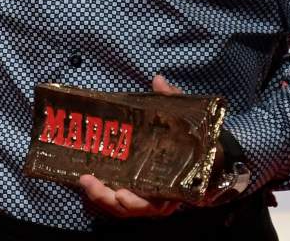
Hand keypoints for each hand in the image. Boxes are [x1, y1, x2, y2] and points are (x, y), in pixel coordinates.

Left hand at [78, 74, 184, 218]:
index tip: (122, 194)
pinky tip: (86, 179)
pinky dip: (102, 193)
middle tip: (89, 182)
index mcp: (175, 187)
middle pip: (132, 208)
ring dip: (101, 196)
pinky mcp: (134, 192)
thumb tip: (158, 79)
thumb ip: (172, 101)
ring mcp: (146, 197)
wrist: (205, 156)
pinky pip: (117, 200)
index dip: (138, 202)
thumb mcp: (185, 120)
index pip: (156, 204)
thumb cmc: (194, 141)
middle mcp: (160, 199)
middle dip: (109, 199)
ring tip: (84, 180)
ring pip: (122, 207)